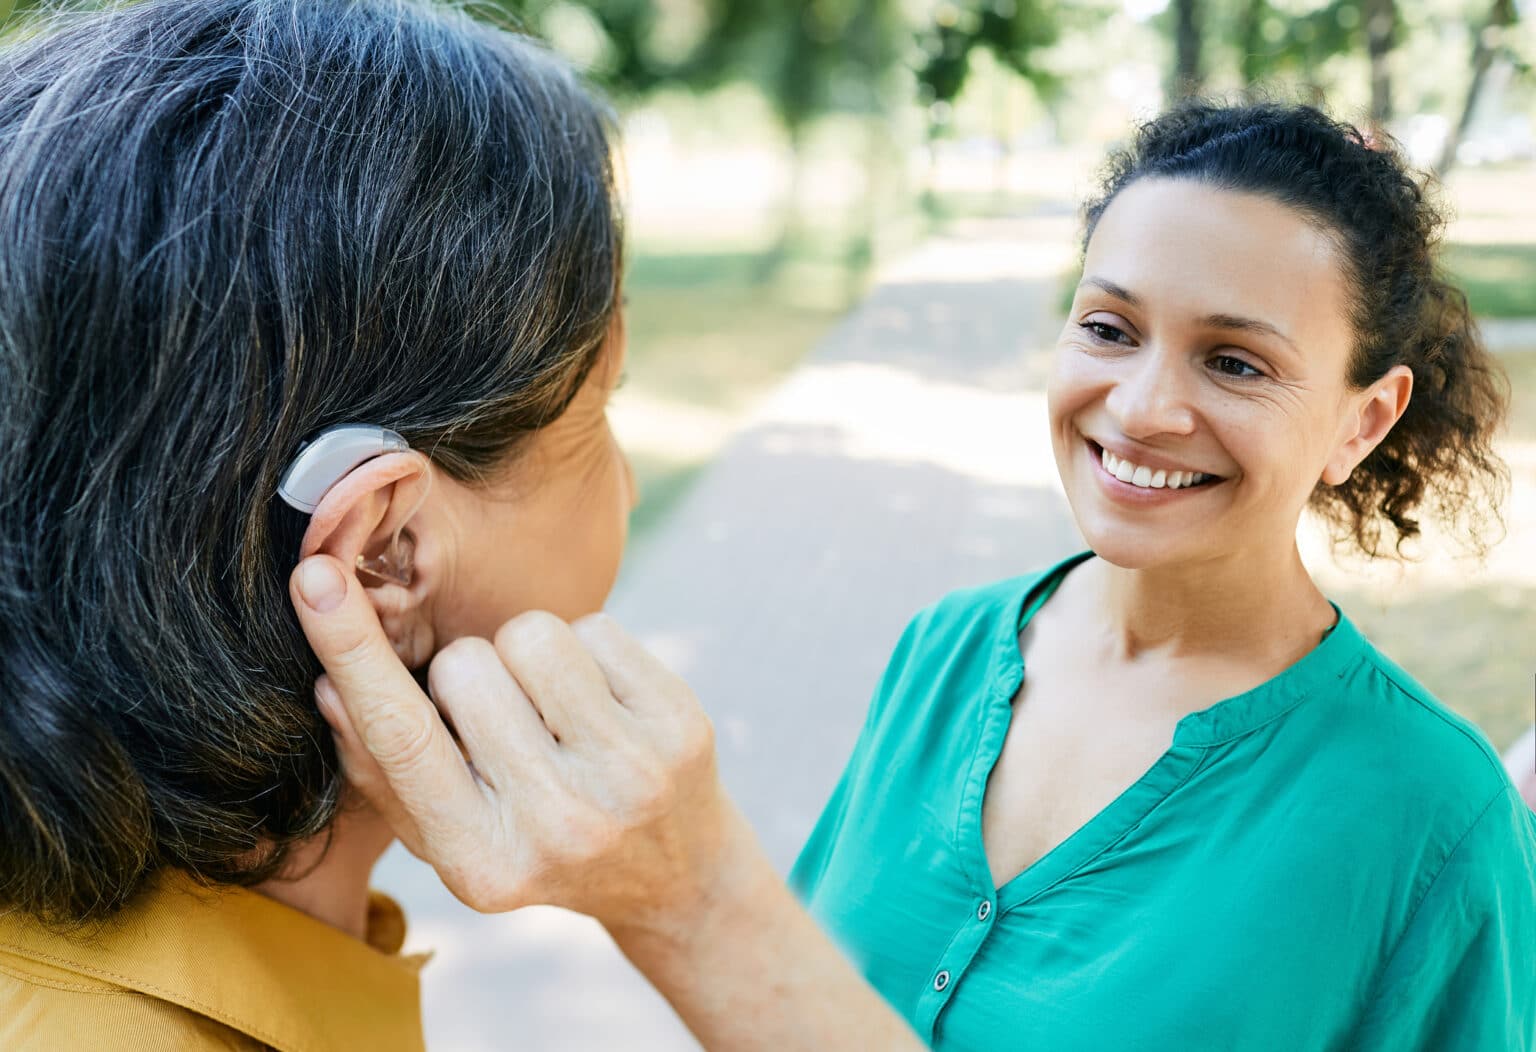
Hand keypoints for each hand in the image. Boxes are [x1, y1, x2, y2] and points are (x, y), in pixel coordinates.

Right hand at [289, 554, 751, 938]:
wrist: (675, 875)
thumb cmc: (537, 844)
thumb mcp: (451, 836)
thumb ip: (383, 769)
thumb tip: (331, 683)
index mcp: (481, 862)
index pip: (399, 736)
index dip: (351, 650)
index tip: (313, 576)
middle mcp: (558, 824)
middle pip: (464, 665)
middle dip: (467, 673)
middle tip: (502, 722)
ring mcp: (628, 775)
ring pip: (530, 633)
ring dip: (525, 655)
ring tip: (549, 709)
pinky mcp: (681, 728)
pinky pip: (595, 626)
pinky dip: (585, 650)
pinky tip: (600, 704)